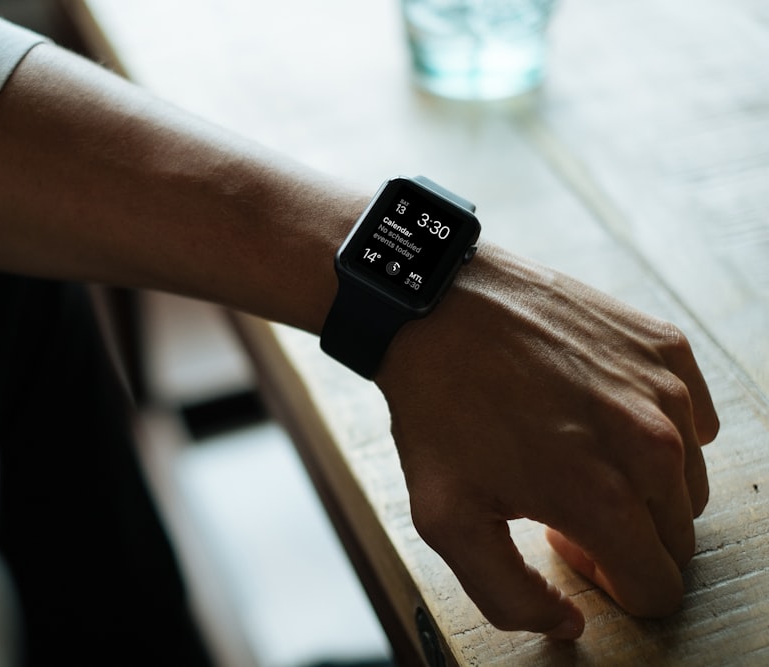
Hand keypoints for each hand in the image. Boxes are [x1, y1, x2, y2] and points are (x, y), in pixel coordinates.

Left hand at [375, 242, 719, 638]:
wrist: (435, 309)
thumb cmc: (436, 408)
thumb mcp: (446, 520)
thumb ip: (509, 597)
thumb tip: (570, 624)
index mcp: (603, 499)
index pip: (657, 588)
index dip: (612, 583)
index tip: (568, 547)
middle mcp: (651, 446)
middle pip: (678, 538)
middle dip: (628, 537)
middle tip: (562, 499)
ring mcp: (663, 390)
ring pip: (689, 481)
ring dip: (643, 484)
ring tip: (576, 455)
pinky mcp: (664, 347)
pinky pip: (692, 417)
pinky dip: (660, 428)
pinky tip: (601, 414)